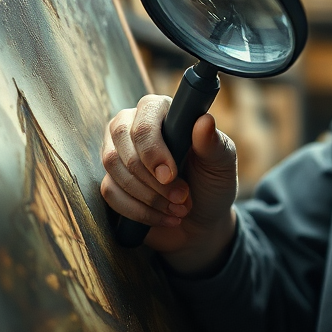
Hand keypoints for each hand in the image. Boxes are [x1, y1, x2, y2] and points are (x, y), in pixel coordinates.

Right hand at [100, 95, 237, 266]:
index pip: (144, 120)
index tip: (171, 175)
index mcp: (163, 111)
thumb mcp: (221, 163)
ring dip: (148, 195)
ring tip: (179, 208)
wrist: (201, 220)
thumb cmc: (212, 182)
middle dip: (151, 176)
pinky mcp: (111, 179)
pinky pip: (110, 192)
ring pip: (113, 165)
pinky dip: (140, 211)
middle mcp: (134, 124)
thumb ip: (213, 143)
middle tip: (181, 197)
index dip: (153, 149)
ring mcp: (118, 151)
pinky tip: (165, 217)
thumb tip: (204, 121)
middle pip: (121, 138)